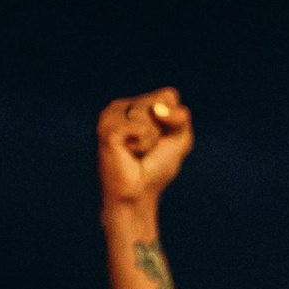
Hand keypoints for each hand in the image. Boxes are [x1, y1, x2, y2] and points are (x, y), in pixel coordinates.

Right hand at [97, 88, 194, 211]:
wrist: (139, 193)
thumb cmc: (157, 166)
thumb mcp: (180, 138)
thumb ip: (181, 117)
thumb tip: (158, 109)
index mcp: (136, 104)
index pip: (169, 95)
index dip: (174, 120)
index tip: (161, 137)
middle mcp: (121, 105)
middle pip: (160, 101)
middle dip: (163, 129)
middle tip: (147, 146)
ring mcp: (111, 115)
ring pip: (150, 112)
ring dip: (152, 138)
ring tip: (136, 150)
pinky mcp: (107, 129)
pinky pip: (141, 127)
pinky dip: (143, 144)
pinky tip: (128, 152)